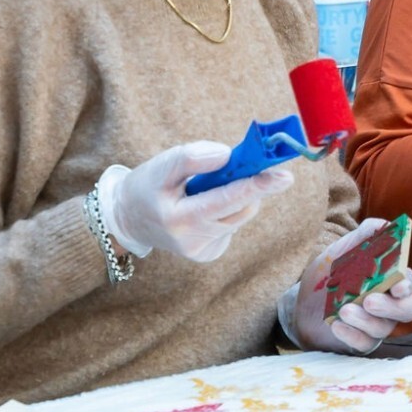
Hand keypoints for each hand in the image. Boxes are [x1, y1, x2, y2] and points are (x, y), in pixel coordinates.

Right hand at [101, 140, 293, 262]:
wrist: (128, 219)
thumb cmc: (148, 186)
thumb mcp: (162, 165)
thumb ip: (193, 158)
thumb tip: (227, 156)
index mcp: (177, 219)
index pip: (224, 201)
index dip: (255, 186)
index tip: (283, 176)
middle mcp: (190, 241)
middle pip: (239, 209)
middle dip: (255, 186)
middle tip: (268, 168)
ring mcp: (199, 252)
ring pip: (239, 217)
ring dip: (238, 197)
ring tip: (212, 187)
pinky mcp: (206, 255)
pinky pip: (232, 226)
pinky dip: (228, 211)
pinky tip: (207, 208)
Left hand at [281, 218, 411, 353]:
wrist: (301, 301)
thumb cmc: (330, 273)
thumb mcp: (344, 251)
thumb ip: (365, 235)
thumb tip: (384, 224)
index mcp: (390, 280)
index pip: (409, 282)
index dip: (408, 284)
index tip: (398, 284)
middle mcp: (390, 304)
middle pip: (407, 310)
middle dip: (391, 306)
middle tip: (369, 300)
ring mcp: (376, 325)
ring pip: (384, 328)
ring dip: (365, 320)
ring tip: (344, 309)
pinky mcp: (360, 341)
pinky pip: (365, 344)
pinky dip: (352, 335)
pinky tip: (337, 325)